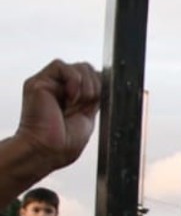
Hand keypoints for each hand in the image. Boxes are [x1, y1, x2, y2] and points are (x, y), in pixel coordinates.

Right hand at [14, 60, 102, 175]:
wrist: (49, 150)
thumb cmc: (64, 142)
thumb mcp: (88, 115)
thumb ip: (94, 97)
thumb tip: (106, 81)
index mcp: (72, 98)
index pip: (93, 77)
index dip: (101, 84)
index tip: (101, 99)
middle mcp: (59, 89)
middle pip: (87, 68)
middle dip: (96, 84)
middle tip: (89, 102)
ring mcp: (48, 84)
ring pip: (77, 66)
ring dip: (86, 84)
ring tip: (78, 101)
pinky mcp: (38, 82)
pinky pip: (61, 66)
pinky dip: (73, 79)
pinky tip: (71, 96)